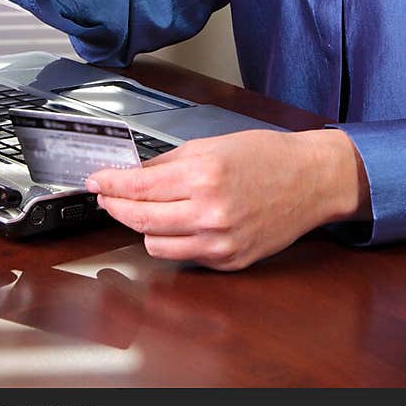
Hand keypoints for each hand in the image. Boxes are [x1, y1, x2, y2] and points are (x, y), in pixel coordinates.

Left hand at [86, 128, 368, 271]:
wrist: (310, 180)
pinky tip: (177, 223)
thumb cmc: (267, 156)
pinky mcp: (229, 260)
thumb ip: (170, 162)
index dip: (109, 185)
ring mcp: (220, 241)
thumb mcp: (213, 145)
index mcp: (204, 174)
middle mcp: (210, 212)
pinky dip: (174, 240)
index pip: (139, 186)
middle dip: (115, 207)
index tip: (94, 182)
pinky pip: (184, 256)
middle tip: (106, 197)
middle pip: (140, 219)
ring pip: (155, 244)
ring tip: (146, 209)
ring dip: (144, 226)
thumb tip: (134, 174)